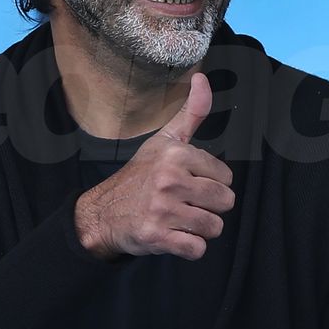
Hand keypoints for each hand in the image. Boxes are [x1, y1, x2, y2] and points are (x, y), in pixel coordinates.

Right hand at [74, 73, 235, 260]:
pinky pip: (197, 249)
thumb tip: (203, 78)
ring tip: (180, 220)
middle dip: (209, 207)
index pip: (226, 177)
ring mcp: (163, 210)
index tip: (188, 183)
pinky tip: (174, 236)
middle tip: (185, 204)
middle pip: (225, 202)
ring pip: (214, 227)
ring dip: (201, 229)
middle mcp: (170, 180)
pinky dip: (190, 248)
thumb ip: (191, 112)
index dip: (210, 183)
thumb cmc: (140, 176)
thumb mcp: (164, 140)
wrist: (103, 213)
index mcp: (176, 154)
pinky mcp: (158, 237)